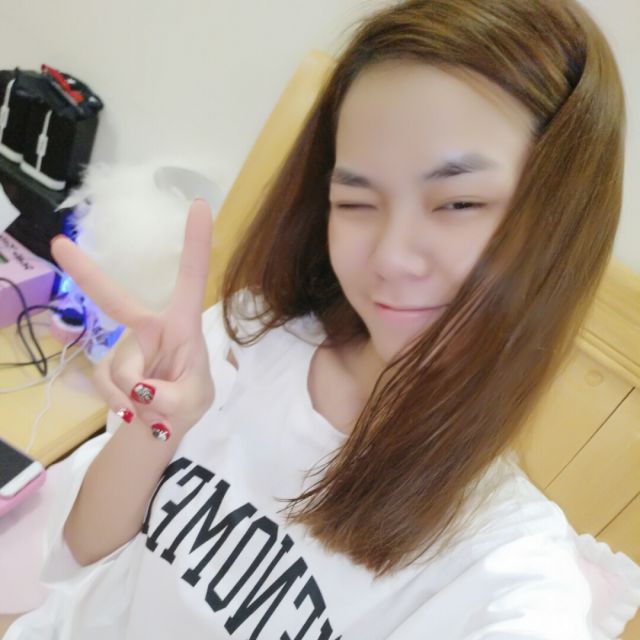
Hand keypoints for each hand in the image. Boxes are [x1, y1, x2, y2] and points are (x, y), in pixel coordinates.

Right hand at [51, 199, 214, 440]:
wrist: (164, 425)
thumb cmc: (190, 398)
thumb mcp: (193, 401)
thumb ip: (172, 398)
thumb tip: (140, 391)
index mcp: (182, 323)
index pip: (191, 278)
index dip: (196, 243)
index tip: (200, 204)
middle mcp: (150, 327)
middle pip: (114, 300)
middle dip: (86, 273)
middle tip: (58, 244)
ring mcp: (126, 346)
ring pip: (120, 369)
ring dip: (134, 396)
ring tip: (154, 409)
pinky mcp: (106, 366)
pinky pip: (103, 383)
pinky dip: (118, 403)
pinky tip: (132, 410)